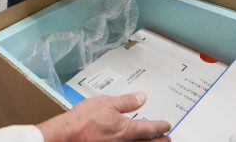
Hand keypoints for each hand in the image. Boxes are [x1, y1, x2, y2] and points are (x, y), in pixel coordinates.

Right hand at [37, 92, 170, 141]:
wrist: (67, 136)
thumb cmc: (83, 120)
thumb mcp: (106, 103)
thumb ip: (126, 102)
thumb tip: (141, 97)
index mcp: (126, 130)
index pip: (150, 129)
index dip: (161, 127)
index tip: (167, 125)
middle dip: (161, 141)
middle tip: (168, 138)